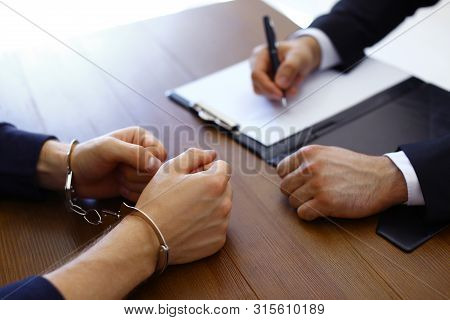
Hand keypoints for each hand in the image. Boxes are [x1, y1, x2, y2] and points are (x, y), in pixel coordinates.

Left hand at [37, 126, 166, 201]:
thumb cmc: (89, 155)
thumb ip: (135, 154)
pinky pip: (144, 194)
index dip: (148, 162)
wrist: (74, 175)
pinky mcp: (136, 186)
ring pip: (151, 184)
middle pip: (157, 171)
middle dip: (136, 174)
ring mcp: (141, 171)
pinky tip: (119, 186)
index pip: (160, 153)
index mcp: (142, 138)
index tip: (128, 162)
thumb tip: (156, 166)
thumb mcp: (110, 149)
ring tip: (118, 177)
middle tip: (119, 169)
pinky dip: (131, 193)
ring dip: (132, 184)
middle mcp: (145, 154)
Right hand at [136, 148, 231, 264]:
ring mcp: (222, 224)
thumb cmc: (157, 201)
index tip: (192, 176)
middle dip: (210, 186)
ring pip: (221, 207)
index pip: (223, 167)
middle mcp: (224, 204)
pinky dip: (207, 225)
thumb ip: (194, 156)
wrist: (147, 237)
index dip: (207, 168)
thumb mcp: (170, 170)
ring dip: (210, 205)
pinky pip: (217, 227)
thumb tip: (211, 154)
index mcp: (215, 183)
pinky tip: (188, 226)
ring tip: (185, 211)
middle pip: (224, 187)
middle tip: (187, 193)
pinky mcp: (218, 241)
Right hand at [250, 36, 320, 99]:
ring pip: (265, 92)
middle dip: (274, 92)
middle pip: (258, 86)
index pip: (256, 74)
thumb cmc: (299, 53)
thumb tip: (280, 84)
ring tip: (294, 85)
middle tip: (290, 92)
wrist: (303, 57)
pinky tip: (291, 86)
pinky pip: (271, 95)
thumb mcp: (299, 57)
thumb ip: (290, 68)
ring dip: (280, 92)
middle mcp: (257, 66)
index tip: (280, 94)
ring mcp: (261, 77)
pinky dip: (283, 93)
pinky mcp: (267, 84)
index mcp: (260, 55)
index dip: (267, 86)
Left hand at [277, 145, 406, 220]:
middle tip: (309, 195)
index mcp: (309, 153)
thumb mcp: (329, 154)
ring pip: (292, 201)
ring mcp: (317, 185)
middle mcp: (310, 167)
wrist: (382, 178)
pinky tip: (321, 210)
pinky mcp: (324, 202)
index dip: (290, 179)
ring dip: (303, 204)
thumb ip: (308, 161)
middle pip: (285, 187)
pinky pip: (302, 214)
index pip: (281, 170)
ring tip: (318, 201)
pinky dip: (310, 215)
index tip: (298, 184)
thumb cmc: (358, 168)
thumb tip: (288, 171)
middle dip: (295, 193)